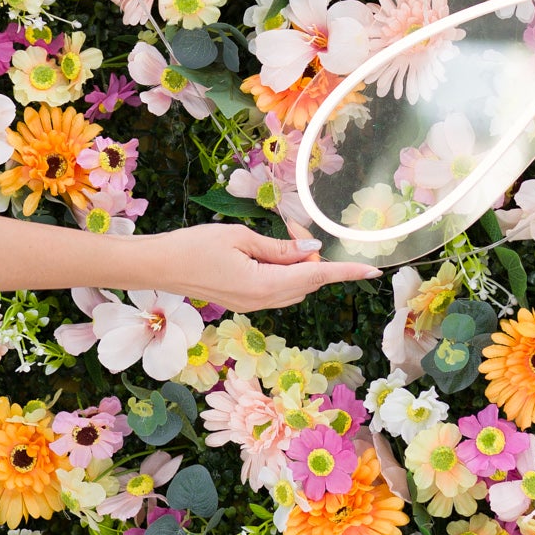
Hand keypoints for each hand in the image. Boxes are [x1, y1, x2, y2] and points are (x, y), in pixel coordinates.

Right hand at [146, 223, 379, 309]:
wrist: (162, 266)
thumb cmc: (196, 246)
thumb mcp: (240, 238)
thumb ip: (279, 248)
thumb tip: (311, 249)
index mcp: (265, 286)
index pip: (316, 276)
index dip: (346, 273)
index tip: (372, 271)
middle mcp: (264, 302)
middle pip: (308, 281)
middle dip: (312, 256)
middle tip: (293, 228)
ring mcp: (254, 306)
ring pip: (295, 287)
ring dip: (298, 264)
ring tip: (282, 237)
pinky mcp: (246, 303)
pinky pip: (279, 289)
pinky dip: (284, 271)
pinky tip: (271, 253)